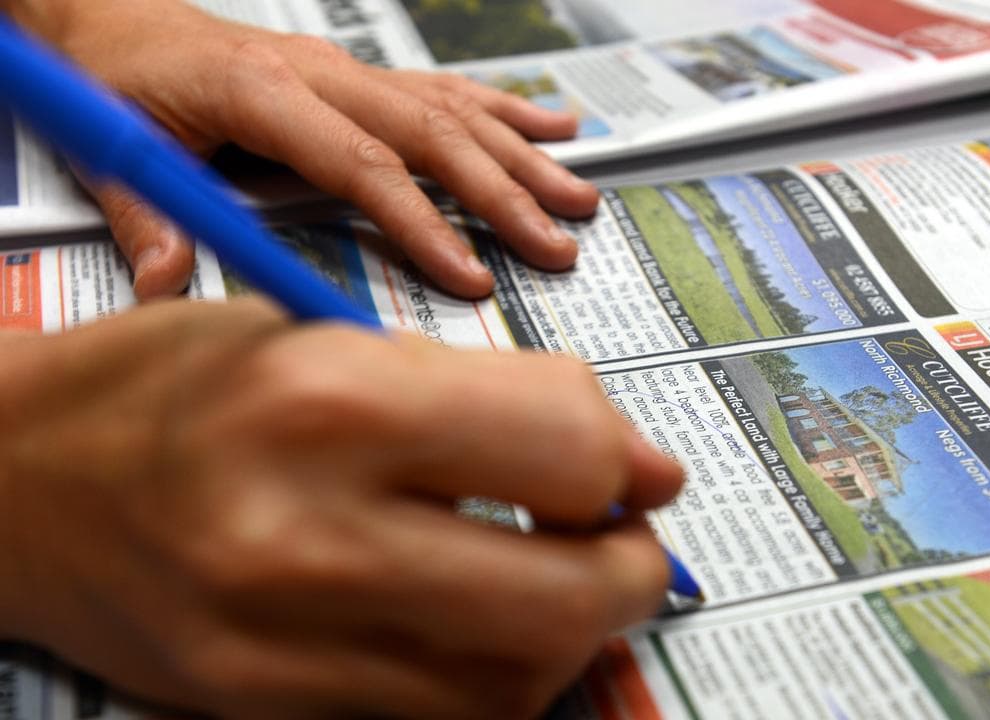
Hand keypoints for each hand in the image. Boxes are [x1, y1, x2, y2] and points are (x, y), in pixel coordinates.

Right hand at [0, 300, 682, 718]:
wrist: (6, 485)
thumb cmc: (162, 386)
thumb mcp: (321, 335)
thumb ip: (485, 394)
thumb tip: (625, 464)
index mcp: (323, 403)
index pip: (561, 451)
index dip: (625, 459)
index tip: (636, 468)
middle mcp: (302, 539)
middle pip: (560, 599)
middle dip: (631, 573)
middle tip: (626, 543)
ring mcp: (277, 649)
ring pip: (511, 685)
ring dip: (568, 635)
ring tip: (552, 578)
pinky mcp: (261, 710)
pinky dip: (490, 679)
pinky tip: (478, 626)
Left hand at [4, 0, 598, 299]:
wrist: (111, 18)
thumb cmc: (116, 79)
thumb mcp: (112, 147)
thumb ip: (146, 216)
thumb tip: (167, 284)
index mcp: (265, 91)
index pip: (363, 164)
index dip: (422, 222)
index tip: (470, 274)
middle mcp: (321, 73)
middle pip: (432, 134)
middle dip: (503, 193)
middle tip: (556, 243)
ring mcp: (348, 70)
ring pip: (453, 108)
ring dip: (522, 155)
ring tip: (576, 197)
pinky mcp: (358, 74)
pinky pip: (447, 89)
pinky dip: (507, 109)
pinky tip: (555, 125)